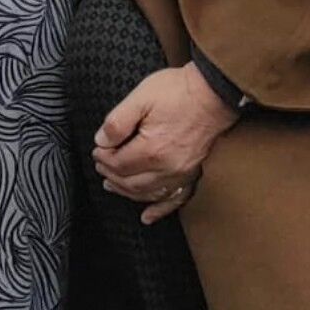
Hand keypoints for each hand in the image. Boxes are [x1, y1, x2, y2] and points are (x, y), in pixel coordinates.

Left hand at [93, 64, 239, 224]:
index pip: (119, 164)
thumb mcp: (140, 97)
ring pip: (147, 193)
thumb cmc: (178, 92)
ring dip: (127, 192)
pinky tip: (147, 216)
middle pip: (130, 182)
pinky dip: (159, 210)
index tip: (97, 149)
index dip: (103, 158)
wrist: (213, 92)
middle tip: (100, 165)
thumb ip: (117, 122)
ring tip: (112, 185)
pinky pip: (175, 199)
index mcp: (151, 150)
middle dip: (111, 175)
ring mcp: (181, 173)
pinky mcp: (192, 172)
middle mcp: (167, 168)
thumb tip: (101, 141)